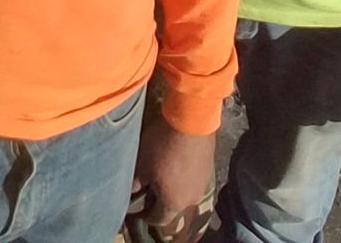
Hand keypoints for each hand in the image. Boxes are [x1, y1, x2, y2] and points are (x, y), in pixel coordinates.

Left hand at [128, 117, 216, 240]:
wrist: (191, 122)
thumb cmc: (162, 146)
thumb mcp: (142, 165)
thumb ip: (135, 184)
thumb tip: (130, 193)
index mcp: (174, 203)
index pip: (158, 219)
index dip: (146, 216)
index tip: (136, 210)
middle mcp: (191, 199)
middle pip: (172, 207)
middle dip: (159, 201)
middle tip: (147, 190)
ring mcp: (203, 184)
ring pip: (183, 193)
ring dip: (172, 188)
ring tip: (161, 174)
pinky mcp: (209, 169)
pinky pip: (192, 179)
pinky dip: (182, 176)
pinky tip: (174, 162)